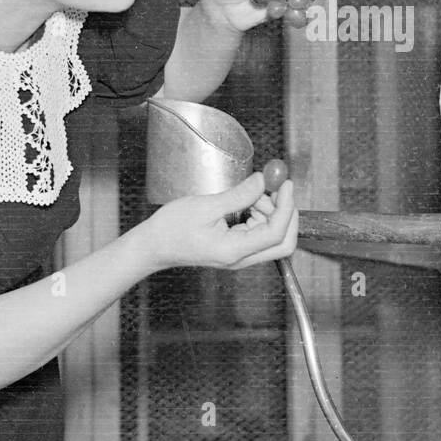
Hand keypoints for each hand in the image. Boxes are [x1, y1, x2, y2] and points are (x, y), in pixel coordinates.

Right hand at [135, 173, 297, 272]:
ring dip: (269, 211)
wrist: (154, 246)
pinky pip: (259, 232)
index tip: (286, 184)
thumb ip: (239, 195)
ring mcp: (240, 255)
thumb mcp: (206, 206)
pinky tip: (244, 203)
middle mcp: (242, 258)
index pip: (276, 233)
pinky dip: (259, 215)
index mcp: (234, 250)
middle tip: (272, 189)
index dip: (287, 207)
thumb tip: (262, 181)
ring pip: (273, 235)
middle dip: (283, 212)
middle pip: (282, 241)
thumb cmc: (172, 229)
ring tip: (248, 195)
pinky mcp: (237, 249)